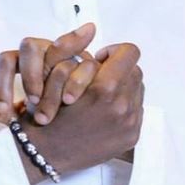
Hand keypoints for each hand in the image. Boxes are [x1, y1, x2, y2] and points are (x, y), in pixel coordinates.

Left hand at [0, 23, 99, 124]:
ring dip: (54, 83)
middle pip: (29, 47)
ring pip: (56, 52)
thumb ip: (2, 110)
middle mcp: (42, 50)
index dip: (2, 83)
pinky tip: (71, 100)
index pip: (6, 60)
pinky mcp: (87, 61)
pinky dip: (77, 81)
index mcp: (23, 61)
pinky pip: (82, 63)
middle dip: (31, 74)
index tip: (4, 111)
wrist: (79, 110)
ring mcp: (66, 53)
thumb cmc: (45, 108)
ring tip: (52, 109)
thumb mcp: (22, 116)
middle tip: (33, 101)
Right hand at [0, 42, 143, 183]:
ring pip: (137, 88)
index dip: (114, 51)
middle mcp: (122, 107)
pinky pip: (137, 108)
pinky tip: (105, 110)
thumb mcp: (59, 74)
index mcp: (104, 89)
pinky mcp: (132, 137)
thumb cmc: (50, 111)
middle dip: (118, 69)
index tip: (99, 59)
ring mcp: (129, 124)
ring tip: (101, 93)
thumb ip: (79, 51)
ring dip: (122, 86)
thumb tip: (95, 32)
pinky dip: (124, 104)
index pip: (129, 53)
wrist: (46, 152)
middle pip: (135, 70)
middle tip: (99, 76)